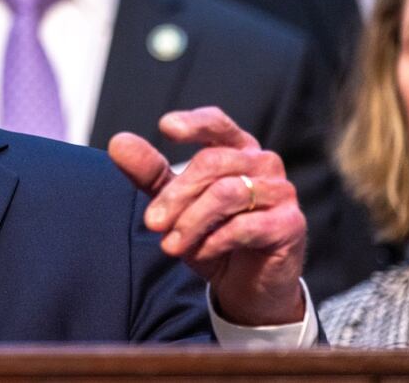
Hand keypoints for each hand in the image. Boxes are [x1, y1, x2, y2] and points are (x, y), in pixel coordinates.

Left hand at [108, 106, 305, 326]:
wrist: (249, 285)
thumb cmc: (213, 234)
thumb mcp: (177, 204)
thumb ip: (150, 173)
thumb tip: (118, 143)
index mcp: (236, 149)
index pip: (217, 124)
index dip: (194, 123)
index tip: (165, 127)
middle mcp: (262, 163)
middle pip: (212, 163)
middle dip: (176, 194)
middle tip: (152, 223)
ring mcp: (281, 192)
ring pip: (227, 193)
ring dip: (191, 221)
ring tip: (170, 245)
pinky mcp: (290, 224)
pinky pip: (247, 225)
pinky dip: (216, 240)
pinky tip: (201, 252)